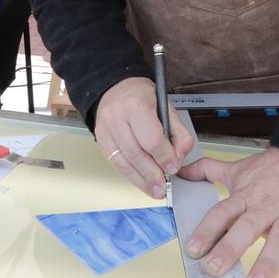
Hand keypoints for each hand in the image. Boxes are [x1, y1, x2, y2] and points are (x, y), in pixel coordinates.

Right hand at [94, 77, 194, 198]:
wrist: (114, 87)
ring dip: (140, 180)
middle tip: (163, 187)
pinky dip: (130, 175)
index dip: (164, 157)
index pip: (152, 139)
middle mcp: (116, 118)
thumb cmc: (143, 97)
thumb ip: (178, 133)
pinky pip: (115, 163)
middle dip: (152, 174)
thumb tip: (178, 159)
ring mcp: (105, 130)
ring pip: (123, 162)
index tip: (173, 168)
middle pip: (136, 154)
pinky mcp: (100, 141)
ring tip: (154, 191)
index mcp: (136, 105)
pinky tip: (141, 182)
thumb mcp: (167, 107)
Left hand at [179, 148, 278, 277]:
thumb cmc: (272, 169)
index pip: (222, 213)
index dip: (207, 231)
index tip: (194, 250)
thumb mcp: (238, 168)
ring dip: (267, 262)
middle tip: (215, 269)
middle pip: (246, 227)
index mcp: (246, 195)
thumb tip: (181, 173)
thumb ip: (207, 170)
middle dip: (229, 249)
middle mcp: (266, 206)